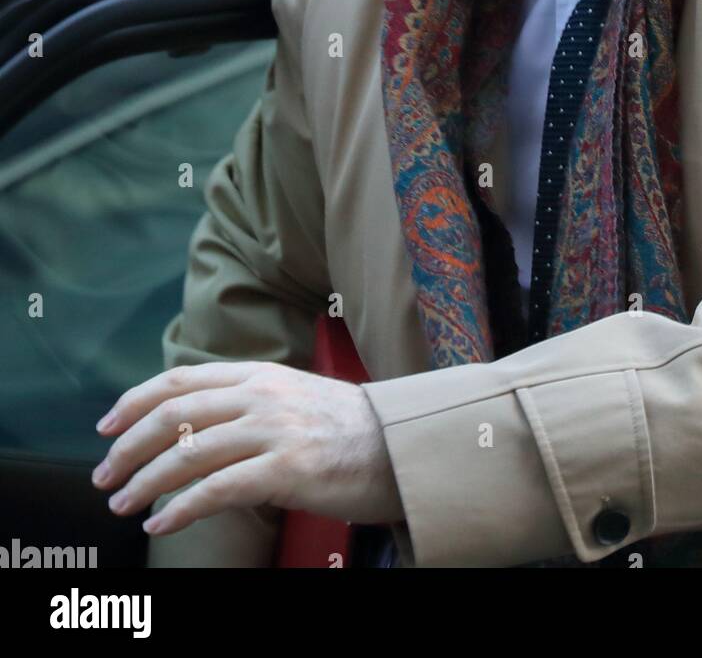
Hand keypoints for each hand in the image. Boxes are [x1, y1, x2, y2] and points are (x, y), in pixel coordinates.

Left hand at [90, 361, 403, 536]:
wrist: (400, 445)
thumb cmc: (345, 428)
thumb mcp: (292, 396)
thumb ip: (247, 400)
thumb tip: (193, 424)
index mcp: (259, 374)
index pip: (181, 379)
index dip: (135, 401)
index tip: (106, 425)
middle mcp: (261, 395)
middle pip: (174, 415)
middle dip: (128, 446)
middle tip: (103, 474)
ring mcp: (273, 430)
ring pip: (187, 454)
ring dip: (144, 482)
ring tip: (122, 504)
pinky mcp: (287, 469)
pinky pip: (217, 490)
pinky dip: (179, 509)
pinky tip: (160, 525)